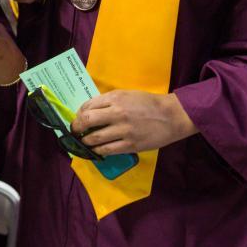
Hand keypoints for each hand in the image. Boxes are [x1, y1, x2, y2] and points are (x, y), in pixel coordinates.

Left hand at [70, 90, 197, 155]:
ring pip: (95, 138)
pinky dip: (98, 151)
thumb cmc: (148, 103)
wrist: (172, 116)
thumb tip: (90, 111)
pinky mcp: (131, 145)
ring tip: (84, 142)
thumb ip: (109, 101)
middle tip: (75, 132)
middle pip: (87, 121)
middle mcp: (117, 113)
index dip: (79, 114)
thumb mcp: (126, 95)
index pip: (88, 106)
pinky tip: (96, 150)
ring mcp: (123, 130)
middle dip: (76, 128)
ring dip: (86, 142)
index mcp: (115, 98)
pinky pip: (108, 150)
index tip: (78, 119)